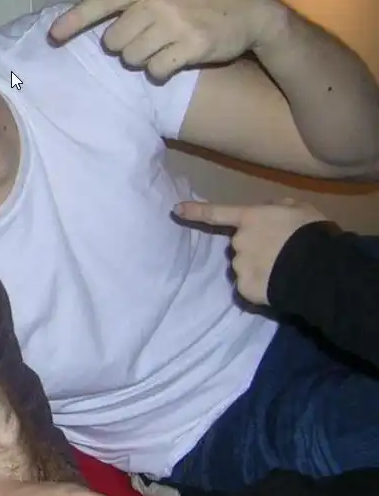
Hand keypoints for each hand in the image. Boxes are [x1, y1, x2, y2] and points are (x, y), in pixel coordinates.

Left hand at [48, 0, 284, 80]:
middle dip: (125, 46)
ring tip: (164, 46)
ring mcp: (174, 24)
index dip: (74, 21)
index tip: (54, 36)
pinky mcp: (190, 47)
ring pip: (132, 59)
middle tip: (147, 38)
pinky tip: (175, 60)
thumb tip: (100, 7)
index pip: (101, 2)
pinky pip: (156, 72)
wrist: (252, 9)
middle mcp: (157, 0)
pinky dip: (161, 72)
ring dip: (143, 59)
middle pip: (114, 41)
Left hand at [174, 198, 328, 304]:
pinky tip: (277, 285)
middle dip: (254, 247)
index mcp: (250, 218)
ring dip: (256, 267)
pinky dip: (260, 287)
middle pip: (239, 245)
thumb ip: (279, 207)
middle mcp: (238, 241)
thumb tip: (269, 209)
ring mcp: (239, 266)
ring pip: (243, 266)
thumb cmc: (312, 233)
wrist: (320, 268)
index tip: (175, 209)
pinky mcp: (244, 288)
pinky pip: (249, 286)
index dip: (195, 211)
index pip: (216, 213)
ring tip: (282, 270)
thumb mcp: (299, 209)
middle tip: (280, 252)